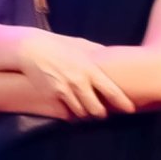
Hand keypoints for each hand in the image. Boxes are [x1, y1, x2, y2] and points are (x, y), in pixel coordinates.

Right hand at [4, 25, 132, 119]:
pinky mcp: (51, 96)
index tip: (130, 109)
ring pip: (81, 113)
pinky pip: (66, 112)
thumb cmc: (58, 44)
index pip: (112, 92)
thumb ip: (98, 52)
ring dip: (86, 114)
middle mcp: (78, 82)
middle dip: (102, 114)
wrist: (30, 48)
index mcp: (90, 70)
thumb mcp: (81, 44)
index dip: (123, 104)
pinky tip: (72, 109)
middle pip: (97, 110)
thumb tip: (114, 56)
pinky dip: (71, 113)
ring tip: (88, 111)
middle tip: (103, 113)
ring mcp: (64, 91)